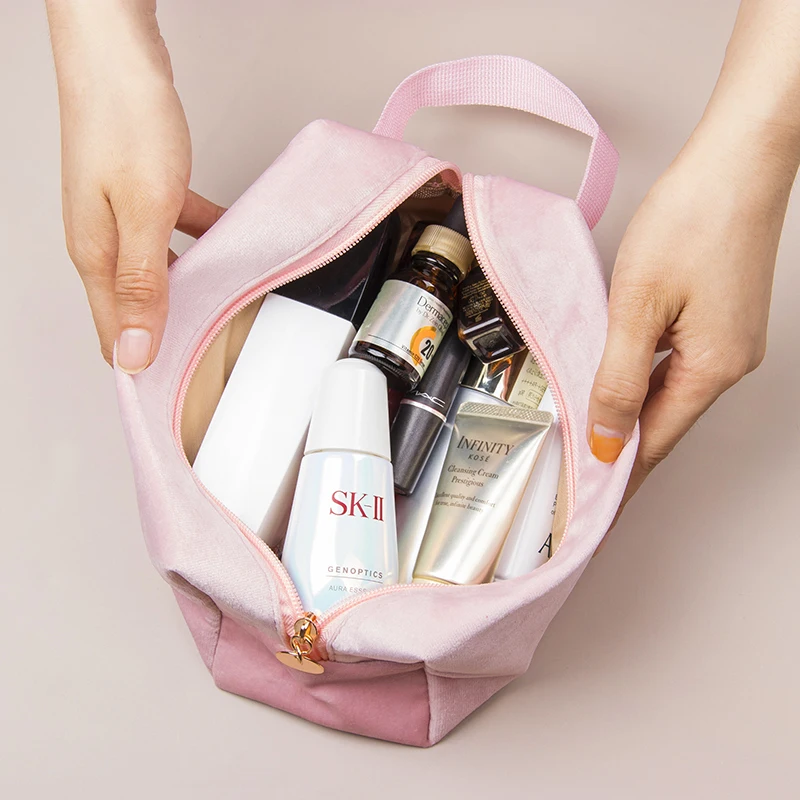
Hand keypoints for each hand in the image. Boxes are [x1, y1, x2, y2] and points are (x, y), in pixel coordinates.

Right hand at [48, 0, 223, 370]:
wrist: (116, 48)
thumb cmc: (123, 117)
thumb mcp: (143, 211)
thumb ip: (143, 283)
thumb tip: (134, 349)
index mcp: (96, 256)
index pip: (116, 335)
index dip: (145, 367)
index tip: (179, 396)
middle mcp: (103, 242)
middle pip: (137, 309)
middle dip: (169, 338)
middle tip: (211, 361)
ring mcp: (122, 215)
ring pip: (158, 273)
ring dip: (189, 293)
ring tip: (226, 312)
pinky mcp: (142, 191)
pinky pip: (175, 233)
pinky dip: (200, 245)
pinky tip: (227, 247)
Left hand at [588, 119, 796, 526]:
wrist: (737, 161)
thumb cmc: (692, 221)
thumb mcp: (638, 307)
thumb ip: (619, 379)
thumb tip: (610, 440)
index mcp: (710, 369)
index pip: (654, 443)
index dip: (621, 477)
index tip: (595, 510)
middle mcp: (727, 363)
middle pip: (663, 424)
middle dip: (623, 453)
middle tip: (584, 482)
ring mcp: (728, 340)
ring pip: (667, 394)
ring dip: (631, 417)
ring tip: (593, 441)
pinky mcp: (720, 318)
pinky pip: (674, 366)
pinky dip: (643, 383)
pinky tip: (617, 384)